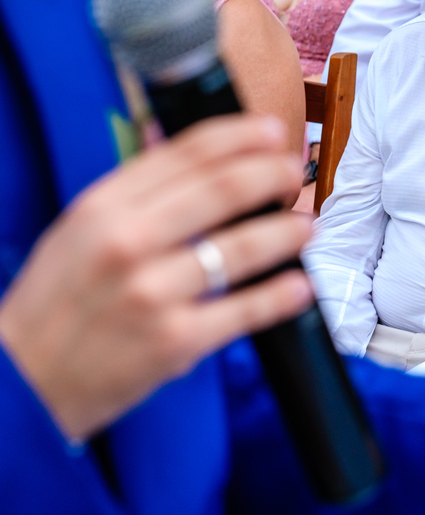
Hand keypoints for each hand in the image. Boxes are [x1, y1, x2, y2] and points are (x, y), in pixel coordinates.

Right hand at [0, 115, 313, 440]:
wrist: (22, 383)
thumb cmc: (58, 304)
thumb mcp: (80, 231)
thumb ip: (135, 194)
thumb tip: (190, 154)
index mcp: (104, 207)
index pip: (186, 153)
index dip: (240, 136)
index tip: (271, 130)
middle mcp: (128, 242)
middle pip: (224, 189)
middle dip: (272, 175)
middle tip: (294, 174)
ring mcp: (153, 292)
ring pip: (242, 247)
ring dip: (286, 232)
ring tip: (306, 227)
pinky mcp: (175, 340)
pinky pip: (244, 310)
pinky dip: (281, 295)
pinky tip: (300, 285)